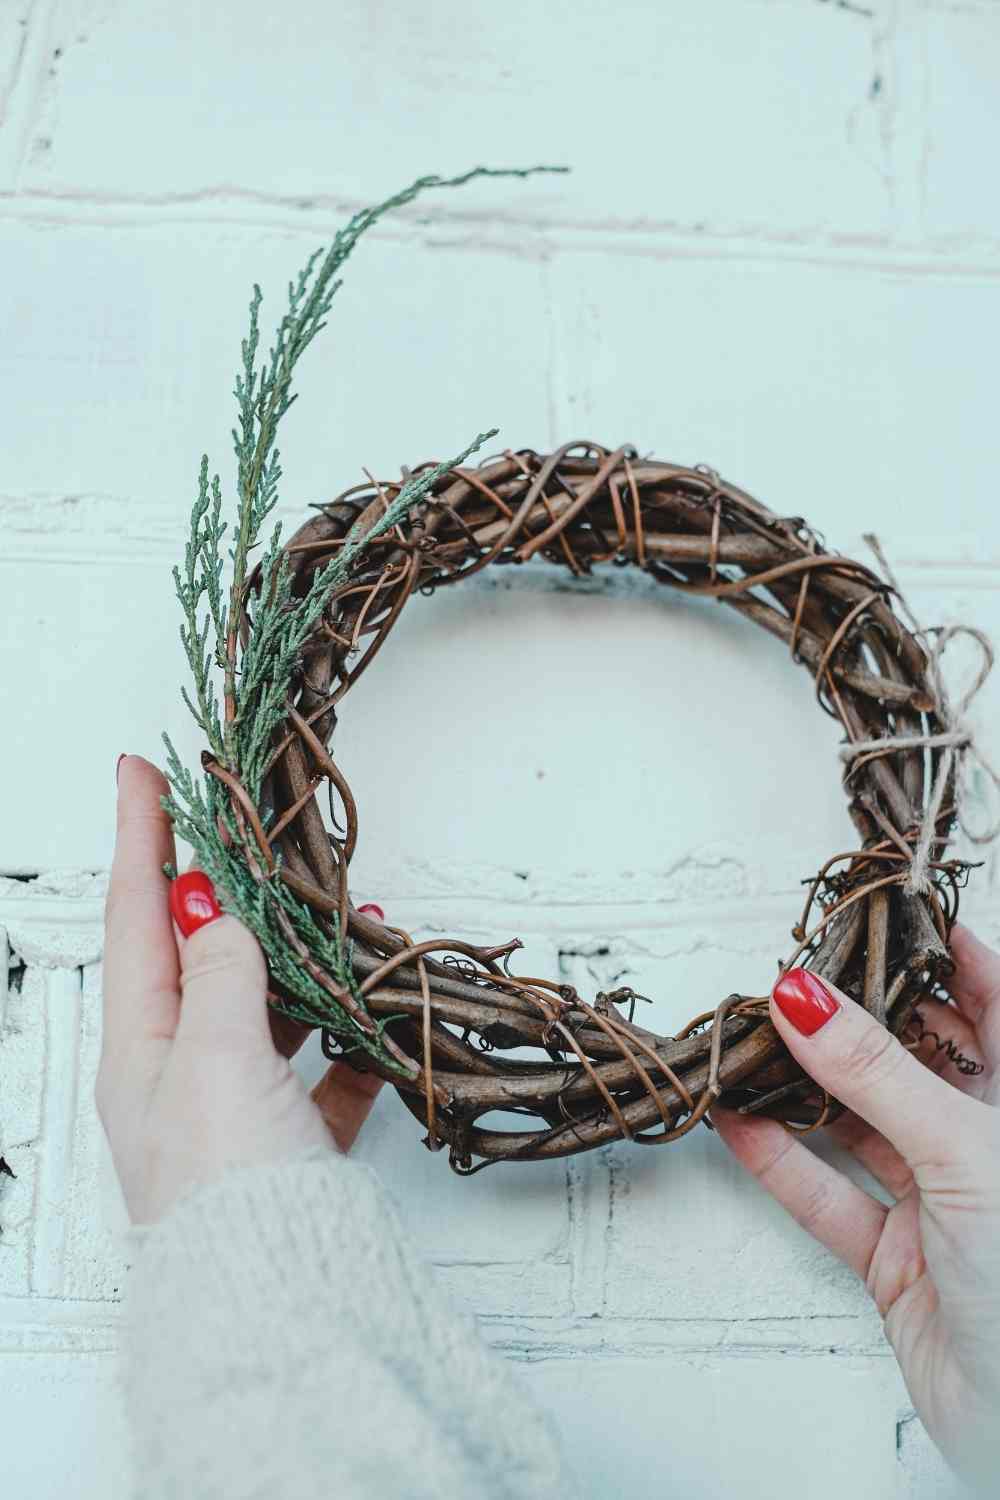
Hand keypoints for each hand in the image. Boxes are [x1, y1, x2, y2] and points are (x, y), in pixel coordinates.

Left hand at [97, 754, 382, 1224]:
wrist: (281, 1304)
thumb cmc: (231, 1190)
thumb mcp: (215, 1061)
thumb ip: (221, 975)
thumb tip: (208, 907)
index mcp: (143, 1048)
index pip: (136, 915)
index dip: (140, 837)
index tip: (139, 769)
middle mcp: (179, 1073)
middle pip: (199, 953)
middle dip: (223, 887)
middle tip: (239, 827)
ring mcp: (236, 1105)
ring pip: (266, 1004)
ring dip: (301, 958)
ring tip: (340, 915)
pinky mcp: (291, 1140)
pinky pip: (319, 1067)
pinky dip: (346, 1034)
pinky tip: (374, 1014)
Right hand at [712, 926, 999, 1492]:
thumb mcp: (964, 1150)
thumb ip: (877, 1073)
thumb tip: (807, 997)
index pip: (991, 1000)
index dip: (943, 951)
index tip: (882, 910)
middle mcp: (986, 1143)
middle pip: (913, 1057)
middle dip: (851, 1017)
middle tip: (792, 977)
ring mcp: (943, 1203)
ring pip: (861, 1124)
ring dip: (801, 1088)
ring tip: (747, 1044)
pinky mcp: (900, 1261)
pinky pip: (831, 1197)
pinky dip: (781, 1162)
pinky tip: (740, 1124)